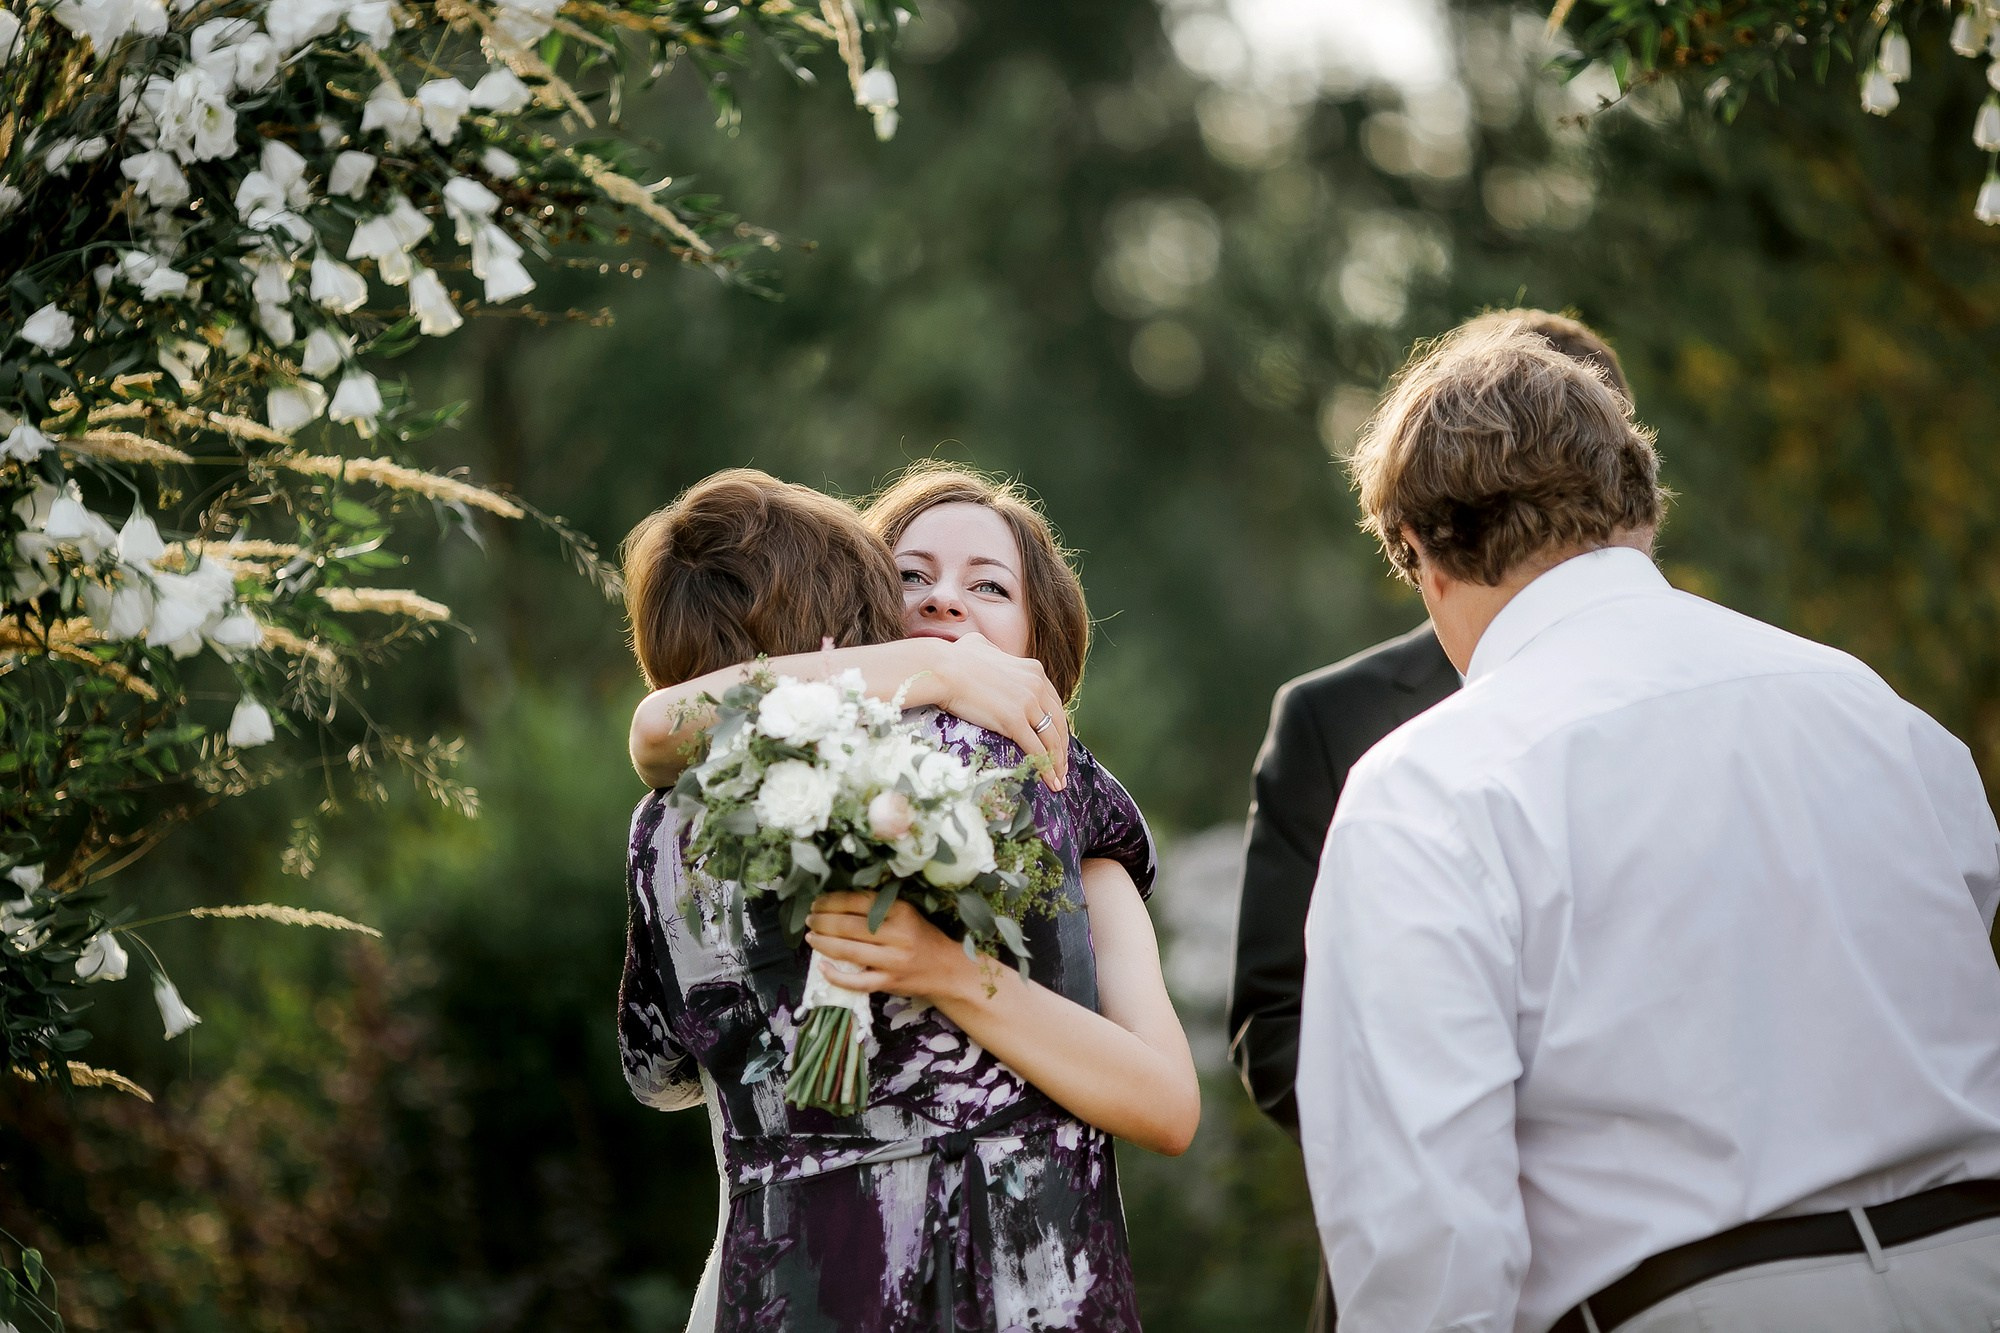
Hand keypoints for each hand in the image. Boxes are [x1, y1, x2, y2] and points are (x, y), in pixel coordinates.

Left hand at [805, 892, 981, 1003]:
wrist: (948, 968)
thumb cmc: (922, 936)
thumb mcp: (907, 913)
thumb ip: (879, 906)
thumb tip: (838, 901)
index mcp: (901, 911)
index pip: (858, 901)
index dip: (832, 901)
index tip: (818, 902)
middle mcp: (897, 934)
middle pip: (850, 926)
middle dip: (823, 921)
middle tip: (810, 919)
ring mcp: (893, 961)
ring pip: (850, 951)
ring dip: (824, 943)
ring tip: (810, 937)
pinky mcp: (890, 982)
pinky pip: (858, 982)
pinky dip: (837, 976)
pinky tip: (822, 968)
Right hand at [926, 633, 1069, 790]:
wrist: (942, 669)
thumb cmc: (954, 658)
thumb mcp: (982, 647)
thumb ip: (993, 651)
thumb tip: (987, 649)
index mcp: (1033, 670)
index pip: (1054, 703)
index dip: (1058, 725)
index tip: (1057, 742)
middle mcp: (1037, 685)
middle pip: (1059, 722)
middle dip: (1062, 748)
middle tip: (1062, 768)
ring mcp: (1027, 703)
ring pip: (1052, 739)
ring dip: (1057, 763)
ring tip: (1058, 782)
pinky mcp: (1014, 720)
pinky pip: (1037, 749)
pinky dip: (1046, 768)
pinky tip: (1049, 782)